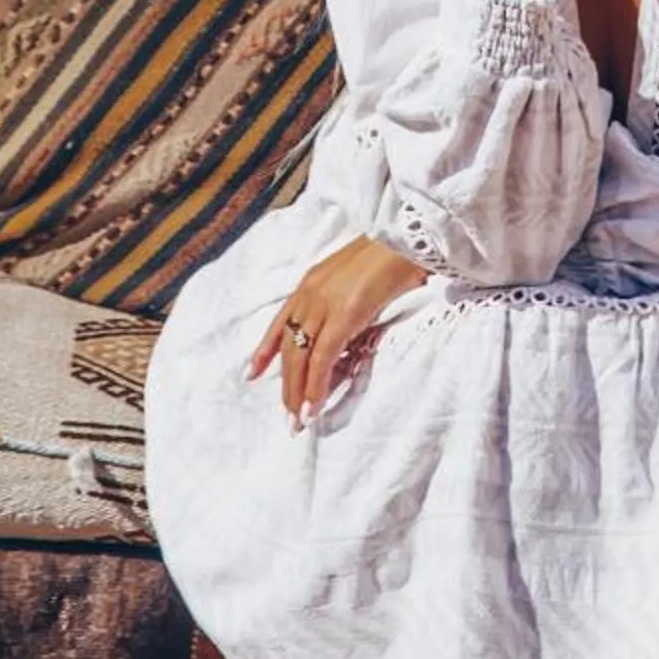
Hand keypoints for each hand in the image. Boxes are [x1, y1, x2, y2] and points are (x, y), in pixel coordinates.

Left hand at [250, 234, 427, 429]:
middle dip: (286, 384)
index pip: (279, 323)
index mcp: (311, 283)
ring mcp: (324, 304)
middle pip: (289, 347)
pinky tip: (313, 407)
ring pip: (300, 357)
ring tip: (297, 421)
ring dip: (297, 393)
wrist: (406, 237)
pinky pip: (322, 359)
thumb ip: (341, 302)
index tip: (252, 374)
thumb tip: (343, 330)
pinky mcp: (343, 315)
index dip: (264, 350)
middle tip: (287, 415)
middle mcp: (310, 294)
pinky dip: (315, 386)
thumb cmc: (389, 255)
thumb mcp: (354, 278)